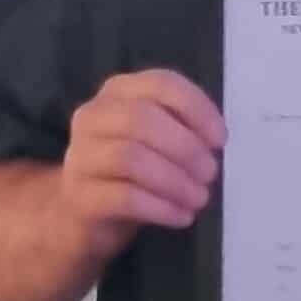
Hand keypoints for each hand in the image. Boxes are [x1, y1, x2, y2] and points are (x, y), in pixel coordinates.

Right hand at [59, 69, 226, 260]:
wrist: (82, 216)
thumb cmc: (130, 170)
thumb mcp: (155, 140)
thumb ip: (180, 128)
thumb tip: (213, 142)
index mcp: (118, 91)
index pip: (161, 83)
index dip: (196, 108)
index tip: (220, 139)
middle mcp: (93, 116)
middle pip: (141, 119)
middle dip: (185, 147)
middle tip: (210, 173)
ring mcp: (80, 156)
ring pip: (131, 158)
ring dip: (175, 180)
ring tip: (199, 198)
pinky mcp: (79, 196)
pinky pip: (124, 197)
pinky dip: (161, 208)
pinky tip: (181, 216)